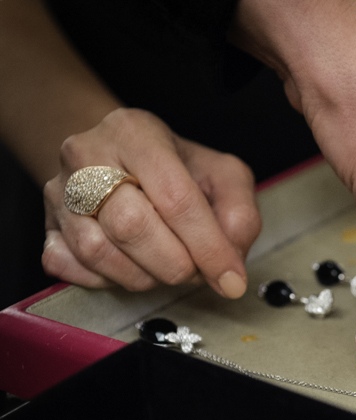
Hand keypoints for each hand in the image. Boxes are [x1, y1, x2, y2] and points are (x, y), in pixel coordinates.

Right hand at [42, 108, 259, 297]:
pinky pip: (71, 269)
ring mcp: (59, 192)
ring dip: (145, 275)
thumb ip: (239, 211)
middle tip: (197, 270)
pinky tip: (132, 265)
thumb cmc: (176, 170)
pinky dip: (108, 280)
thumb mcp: (223, 175)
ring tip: (168, 265)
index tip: (230, 279)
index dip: (208, 246)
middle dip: (175, 263)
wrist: (122, 163)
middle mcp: (87, 155)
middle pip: (131, 226)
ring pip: (99, 253)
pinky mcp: (46, 227)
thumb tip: (230, 256)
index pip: (175, 197)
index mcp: (136, 132)